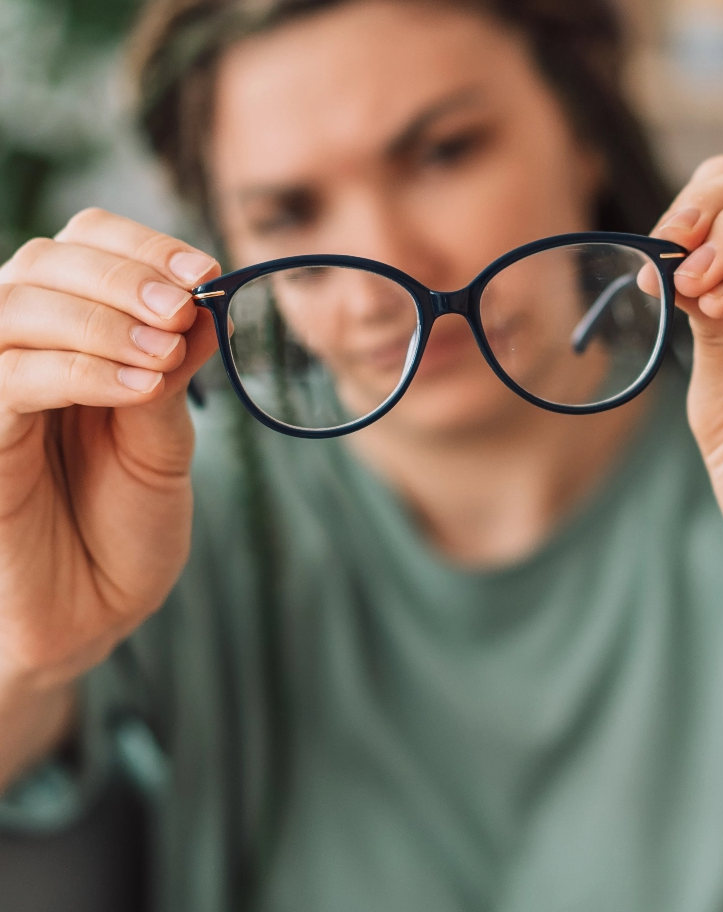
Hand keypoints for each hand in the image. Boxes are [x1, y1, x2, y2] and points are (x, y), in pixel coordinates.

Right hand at [0, 209, 218, 696]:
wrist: (91, 613)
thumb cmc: (125, 527)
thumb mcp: (163, 443)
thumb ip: (172, 374)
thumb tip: (205, 303)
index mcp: (73, 339)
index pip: (83, 246)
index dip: (141, 246)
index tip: (207, 270)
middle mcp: (23, 352)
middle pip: (43, 261)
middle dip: (122, 275)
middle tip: (183, 307)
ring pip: (15, 306)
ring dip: (102, 317)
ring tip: (165, 353)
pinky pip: (6, 379)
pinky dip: (78, 369)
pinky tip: (138, 386)